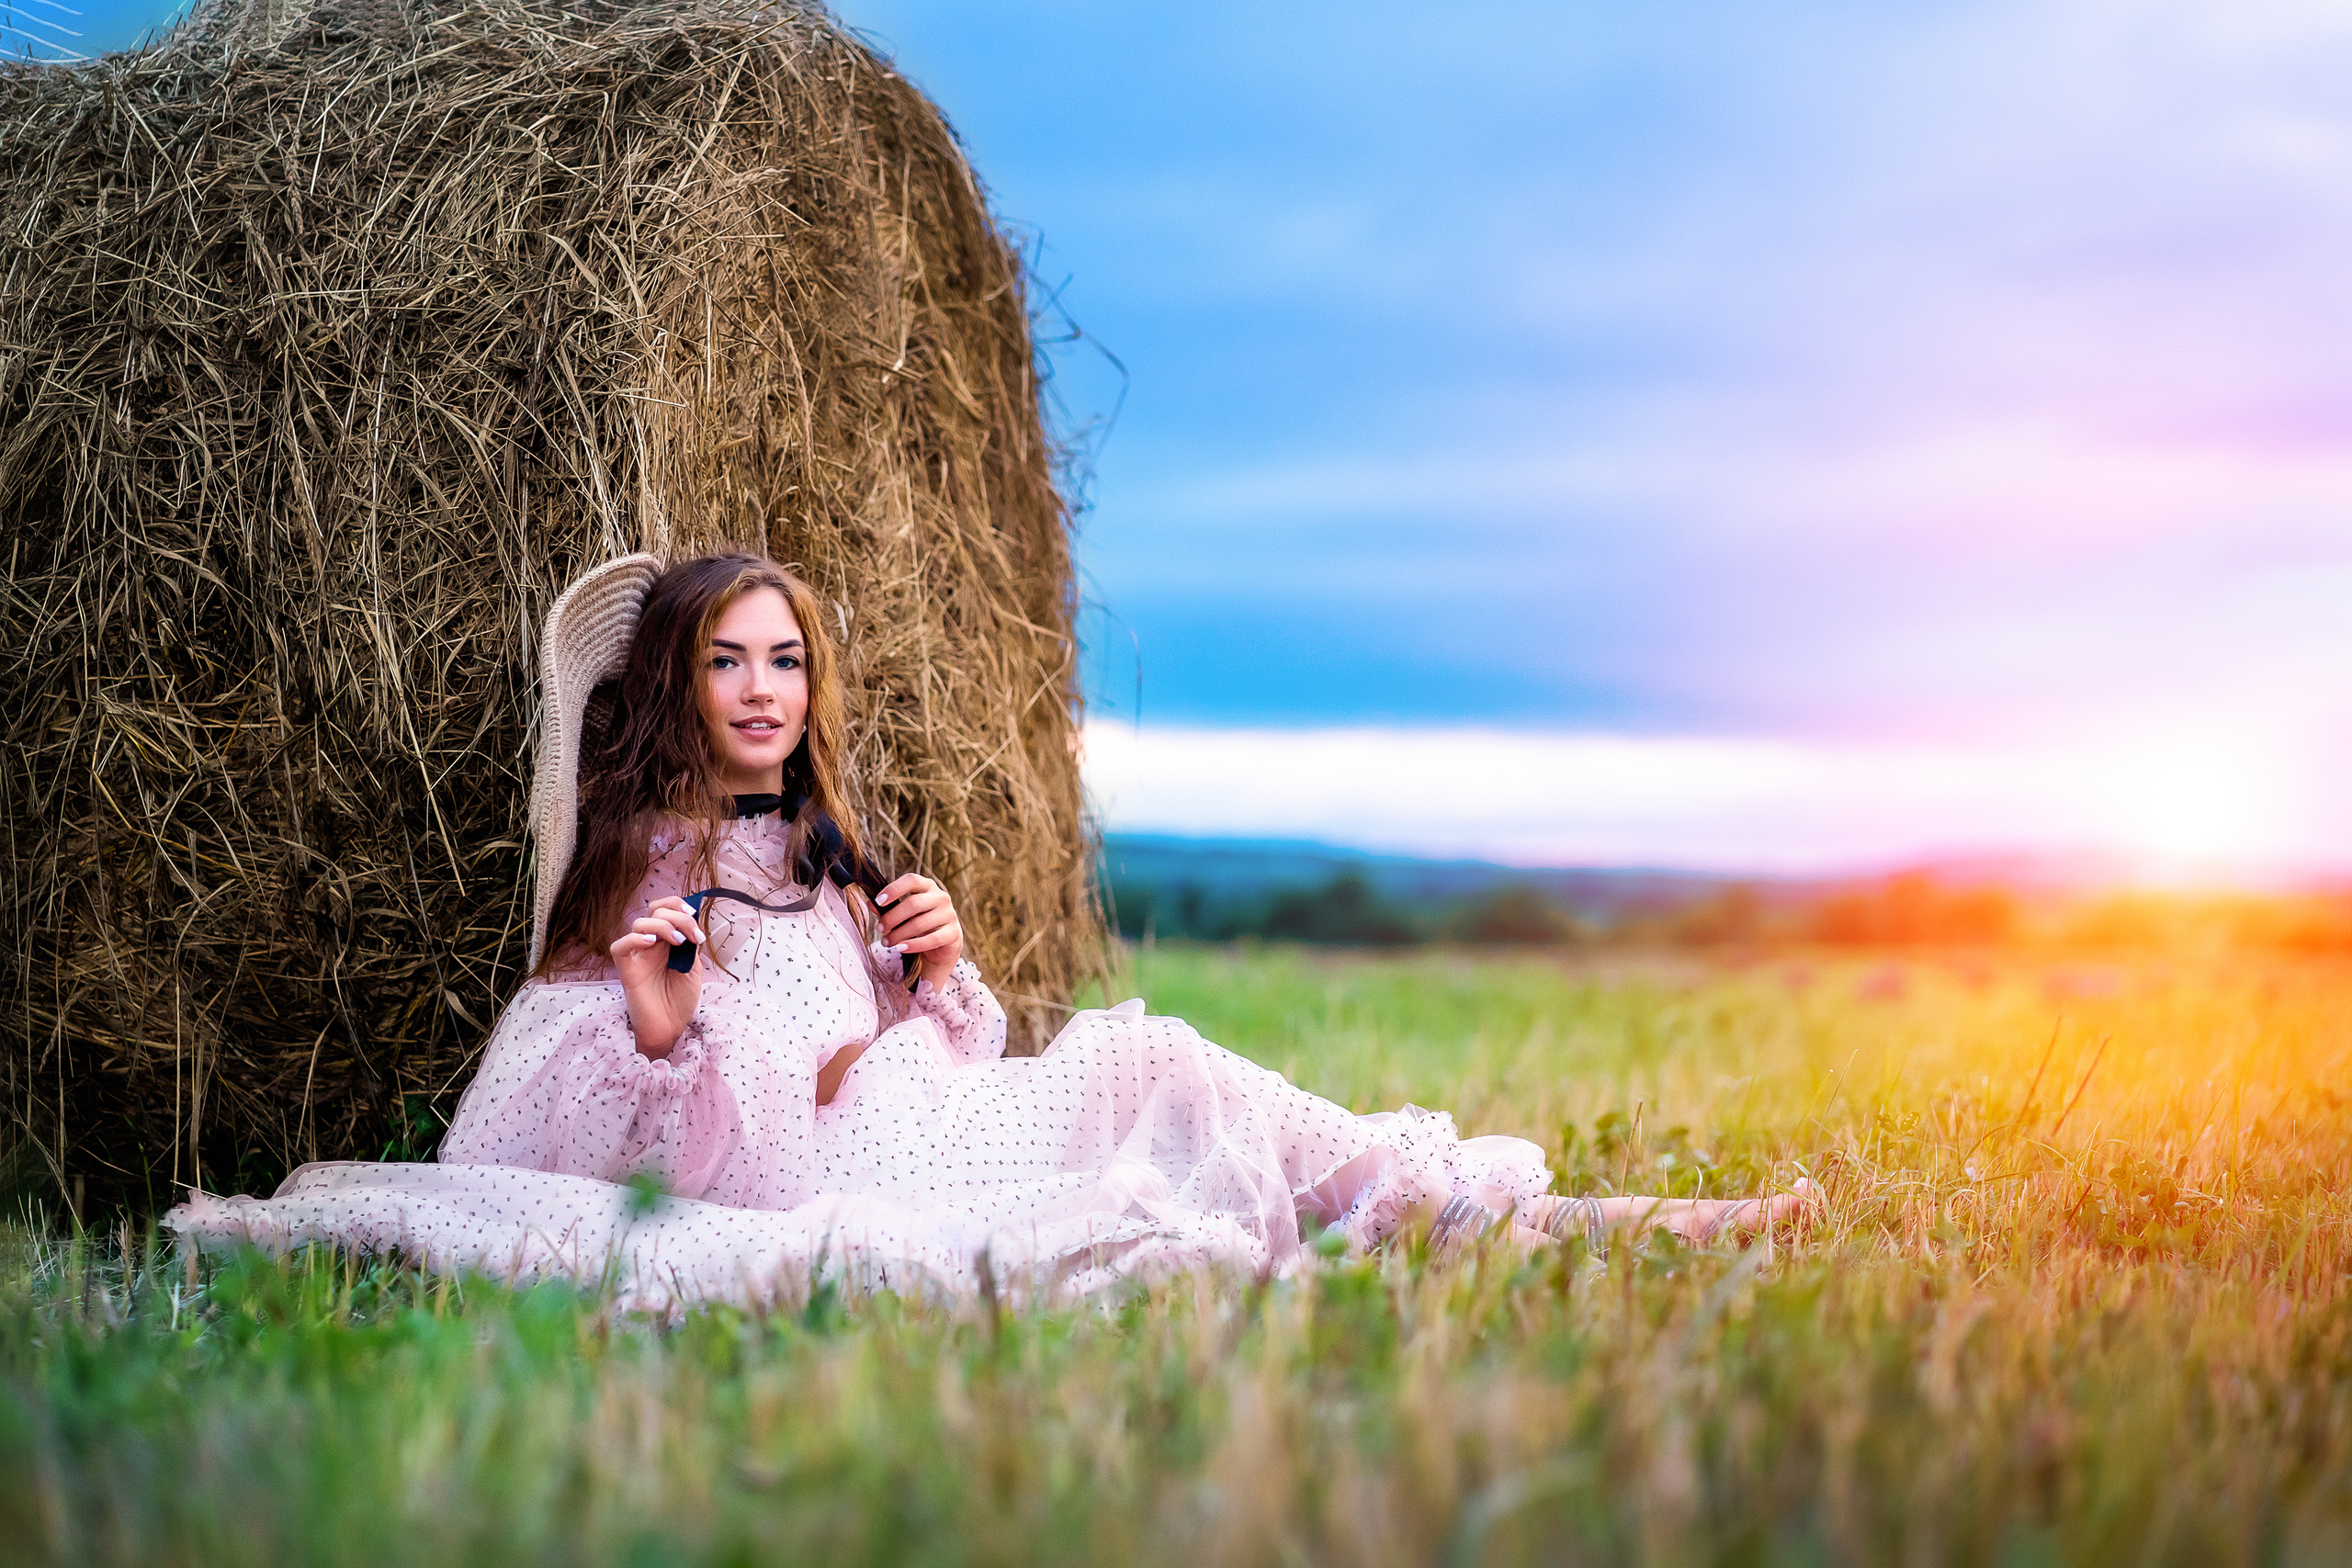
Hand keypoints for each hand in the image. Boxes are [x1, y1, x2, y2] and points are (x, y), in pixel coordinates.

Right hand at [609, 895, 705, 1057]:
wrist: (670, 1028)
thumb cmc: (679, 1001)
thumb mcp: (693, 968)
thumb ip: (690, 945)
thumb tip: (692, 922)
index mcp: (665, 942)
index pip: (663, 909)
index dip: (677, 905)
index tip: (694, 914)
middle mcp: (649, 945)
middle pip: (654, 912)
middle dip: (678, 917)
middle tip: (693, 937)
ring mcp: (637, 957)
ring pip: (639, 923)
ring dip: (663, 926)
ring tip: (679, 943)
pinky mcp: (627, 972)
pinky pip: (619, 947)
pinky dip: (634, 939)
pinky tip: (652, 944)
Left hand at [874, 874, 963, 984]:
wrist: (942, 945)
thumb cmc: (919, 923)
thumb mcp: (903, 914)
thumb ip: (888, 908)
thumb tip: (871, 903)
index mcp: (927, 886)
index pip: (912, 880)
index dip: (894, 889)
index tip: (879, 901)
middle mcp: (941, 897)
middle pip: (914, 903)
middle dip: (892, 917)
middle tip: (880, 929)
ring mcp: (949, 914)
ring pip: (920, 923)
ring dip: (899, 934)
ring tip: (886, 942)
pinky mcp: (953, 933)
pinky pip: (932, 939)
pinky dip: (914, 945)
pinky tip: (901, 948)